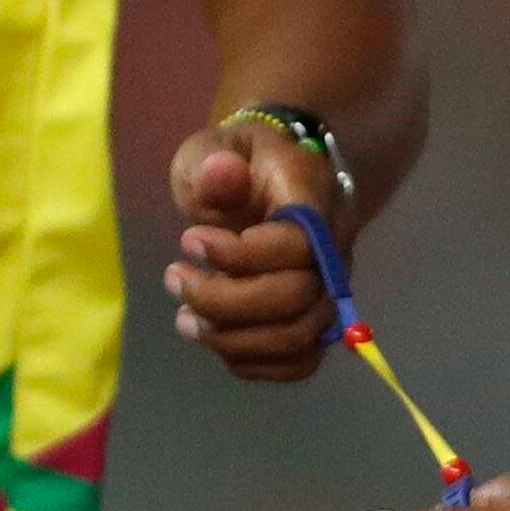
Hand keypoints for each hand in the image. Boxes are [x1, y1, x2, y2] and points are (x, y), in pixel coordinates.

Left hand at [164, 114, 338, 379]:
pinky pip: (298, 362)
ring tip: (184, 317)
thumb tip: (220, 174)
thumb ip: (215, 162)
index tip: (188, 240)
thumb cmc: (237, 163)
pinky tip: (215, 338)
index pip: (300, 245)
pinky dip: (252, 362)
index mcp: (313, 197)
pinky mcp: (314, 320)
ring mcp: (327, 289)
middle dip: (224, 300)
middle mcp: (334, 249)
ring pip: (297, 337)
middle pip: (298, 298)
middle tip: (175, 278)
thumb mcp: (215, 148)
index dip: (241, 256)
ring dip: (231, 338)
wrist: (269, 180)